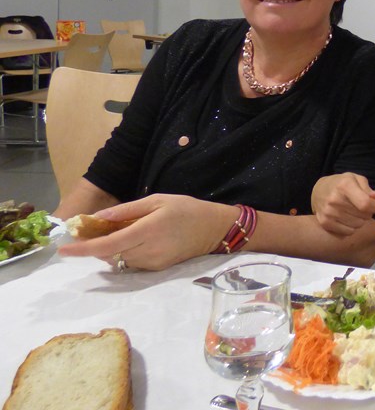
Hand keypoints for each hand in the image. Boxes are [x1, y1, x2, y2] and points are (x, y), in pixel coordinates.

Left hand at [57, 194, 235, 270]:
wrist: (214, 229)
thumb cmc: (186, 209)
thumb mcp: (157, 200)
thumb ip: (126, 210)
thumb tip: (98, 219)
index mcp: (148, 229)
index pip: (108, 245)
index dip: (83, 248)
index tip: (64, 249)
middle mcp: (149, 250)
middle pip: (110, 255)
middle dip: (97, 245)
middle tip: (93, 230)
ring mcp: (153, 263)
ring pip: (119, 261)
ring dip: (111, 250)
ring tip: (117, 233)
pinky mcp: (158, 270)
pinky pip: (132, 264)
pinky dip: (125, 254)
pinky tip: (133, 241)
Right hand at [311, 173, 374, 236]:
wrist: (319, 191)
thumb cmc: (342, 184)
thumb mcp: (356, 179)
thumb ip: (368, 189)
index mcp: (345, 186)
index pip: (366, 204)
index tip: (374, 204)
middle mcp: (335, 199)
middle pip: (364, 216)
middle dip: (367, 212)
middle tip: (360, 206)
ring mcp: (329, 212)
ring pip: (358, 225)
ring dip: (360, 220)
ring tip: (353, 211)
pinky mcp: (325, 223)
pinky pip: (349, 232)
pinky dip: (351, 227)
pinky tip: (346, 218)